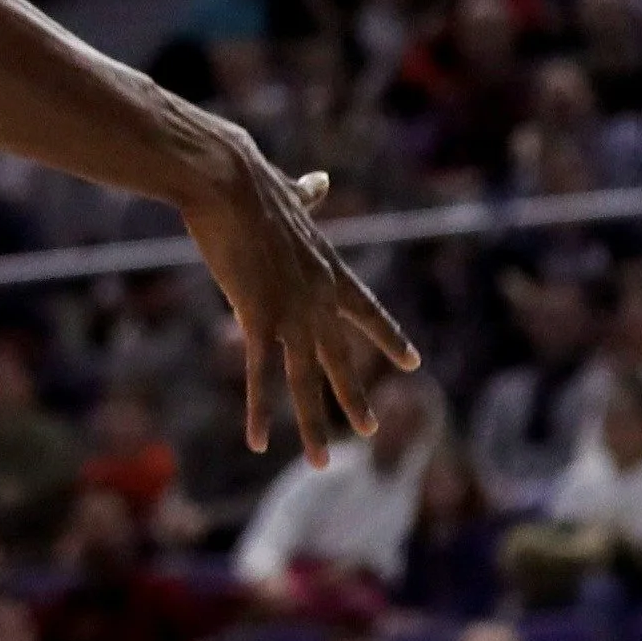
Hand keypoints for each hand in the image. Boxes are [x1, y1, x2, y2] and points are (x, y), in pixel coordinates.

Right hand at [180, 147, 417, 461]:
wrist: (228, 180)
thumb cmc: (250, 183)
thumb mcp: (287, 195)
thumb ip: (306, 195)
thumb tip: (318, 181)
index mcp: (328, 269)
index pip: (367, 312)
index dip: (389, 338)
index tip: (413, 362)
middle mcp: (318, 298)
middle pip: (339, 358)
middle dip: (353, 396)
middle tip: (369, 429)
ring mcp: (292, 312)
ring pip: (306, 380)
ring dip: (313, 423)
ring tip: (322, 460)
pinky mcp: (258, 317)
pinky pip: (260, 376)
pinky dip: (259, 412)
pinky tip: (258, 442)